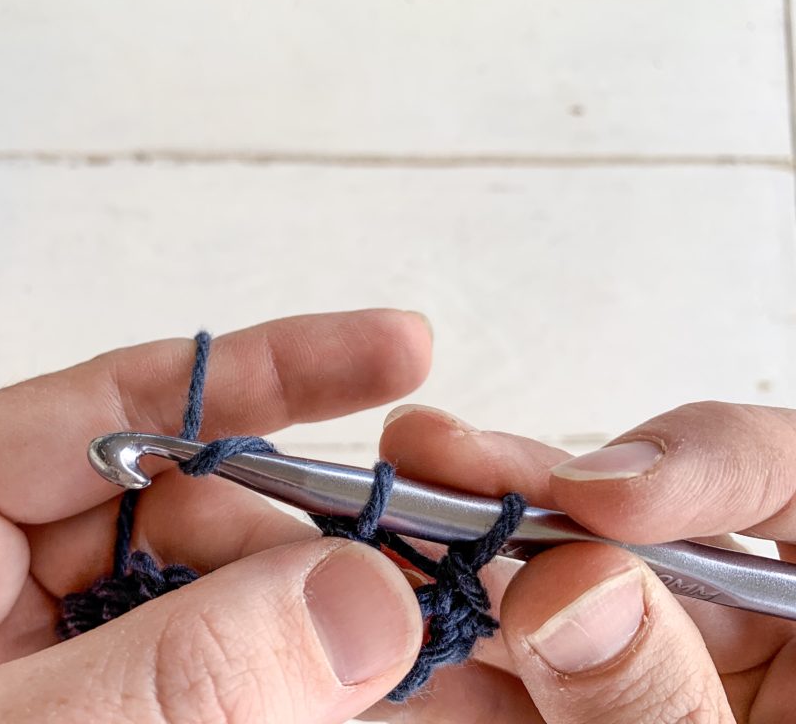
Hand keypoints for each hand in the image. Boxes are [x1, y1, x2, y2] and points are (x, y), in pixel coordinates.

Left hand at [0, 310, 433, 722]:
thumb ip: (169, 677)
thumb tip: (364, 598)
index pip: (122, 408)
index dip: (277, 370)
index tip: (400, 347)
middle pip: (193, 508)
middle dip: (307, 540)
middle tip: (423, 581)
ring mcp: (44, 652)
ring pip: (216, 603)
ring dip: (310, 625)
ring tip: (405, 649)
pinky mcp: (90, 716)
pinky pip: (206, 682)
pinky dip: (282, 690)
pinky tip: (347, 692)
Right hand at [370, 401, 795, 722]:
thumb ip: (661, 702)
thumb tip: (569, 591)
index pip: (781, 480)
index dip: (692, 459)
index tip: (590, 491)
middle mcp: (757, 637)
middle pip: (642, 527)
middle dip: (527, 490)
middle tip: (434, 453)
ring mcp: (671, 673)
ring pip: (564, 595)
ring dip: (470, 566)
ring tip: (394, 530)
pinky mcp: (598, 713)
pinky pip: (526, 678)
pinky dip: (460, 660)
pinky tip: (403, 629)